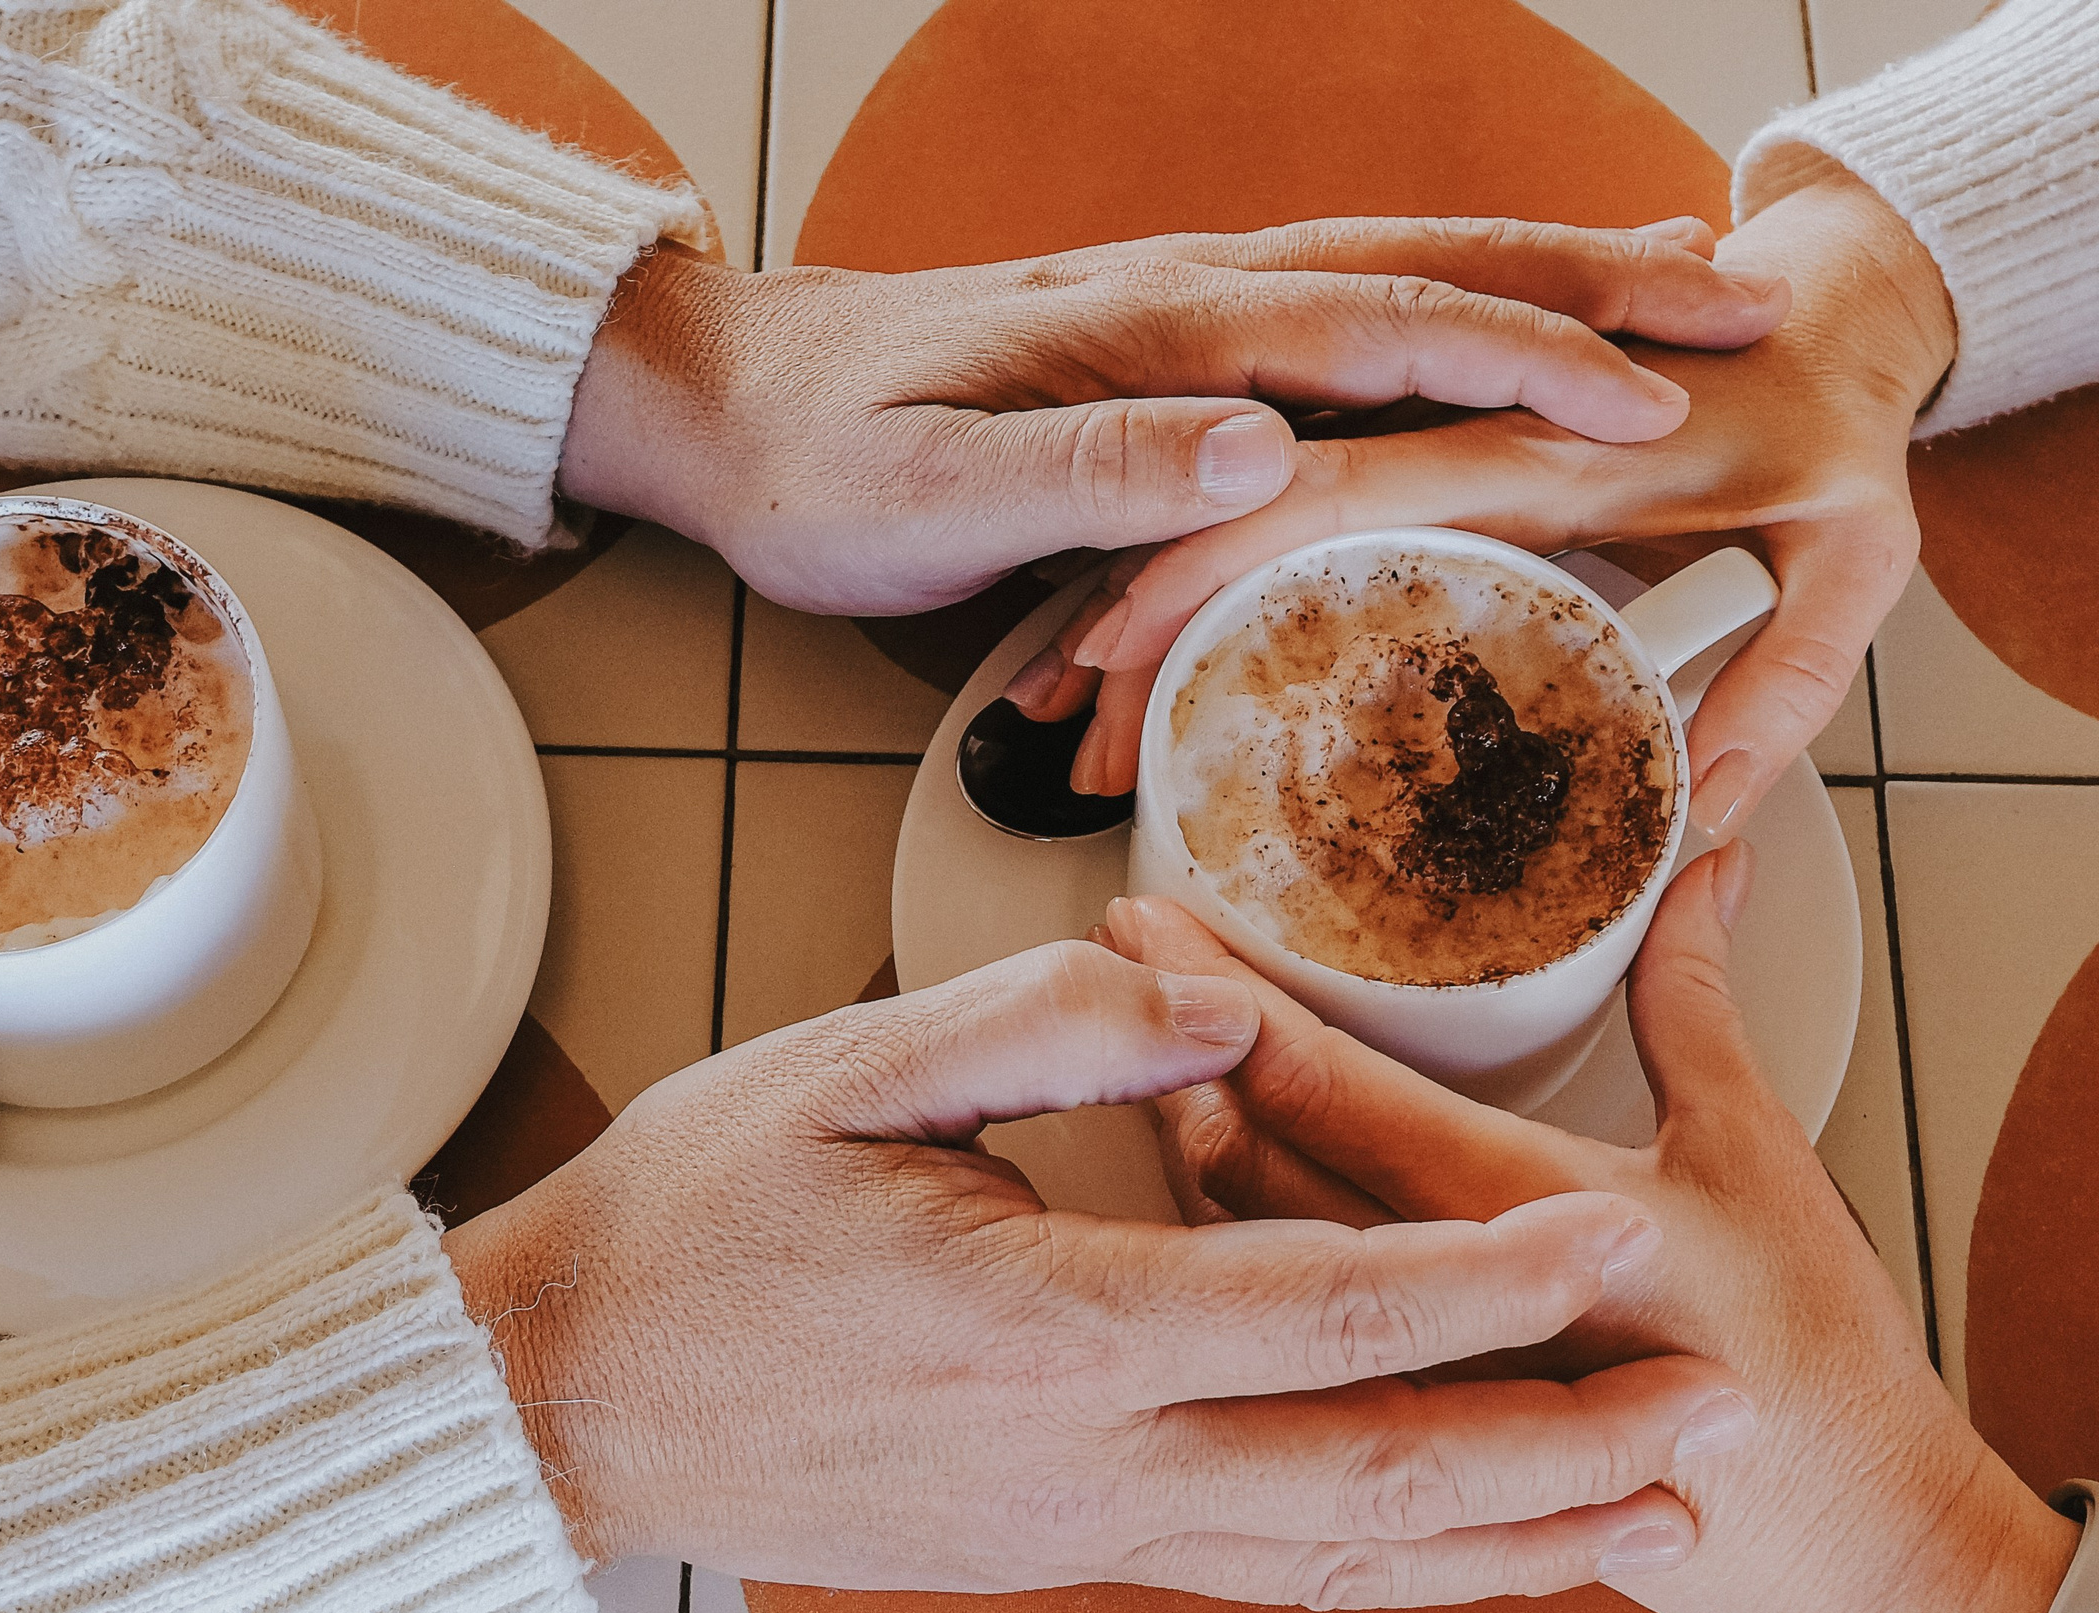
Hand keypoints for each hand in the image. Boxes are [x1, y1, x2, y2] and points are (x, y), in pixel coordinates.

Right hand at [442, 939, 1759, 1601]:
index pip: (1321, 1306)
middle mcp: (1084, 1457)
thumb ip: (1051, 1022)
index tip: (1612, 1228)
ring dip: (1506, 1533)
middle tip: (1716, 1416)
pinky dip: (1385, 1566)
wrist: (576, 1397)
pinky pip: (1258, 1569)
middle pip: (1375, 1471)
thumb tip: (1217, 995)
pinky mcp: (1051, 1547)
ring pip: (1336, 1551)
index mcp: (1043, 1326)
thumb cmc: (694, 1223)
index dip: (1484, 1270)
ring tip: (1644, 1512)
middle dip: (1561, 1443)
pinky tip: (1452, 1550)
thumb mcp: (847, 1074)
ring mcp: (1072, 1527)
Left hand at [558, 219, 1788, 616]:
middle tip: (1739, 309)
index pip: (1371, 327)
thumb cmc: (812, 467)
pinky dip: (1442, 307)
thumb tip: (1262, 450)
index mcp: (1149, 333)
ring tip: (1667, 293)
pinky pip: (1333, 311)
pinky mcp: (1156, 341)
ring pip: (1389, 270)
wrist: (725, 402)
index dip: (1518, 361)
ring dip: (1534, 278)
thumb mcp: (926, 496)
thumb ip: (1090, 470)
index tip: (1647, 400)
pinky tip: (1485, 332)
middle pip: (1418, 265)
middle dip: (1587, 284)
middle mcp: (1183, 297)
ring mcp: (1174, 308)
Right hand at [1045, 168, 1953, 814]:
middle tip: (1080, 726)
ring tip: (1095, 722)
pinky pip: (1286, 526)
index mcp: (1535, 449)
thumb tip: (1688, 812)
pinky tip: (1153, 665)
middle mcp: (1457, 436)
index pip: (1335, 484)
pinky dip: (1206, 591)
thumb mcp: (1850, 561)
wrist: (1832, 304)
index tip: (1128, 634)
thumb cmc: (1832, 411)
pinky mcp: (1422, 470)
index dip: (1213, 556)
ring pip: (1247, 522)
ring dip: (1156, 611)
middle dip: (1144, 615)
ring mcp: (1428, 448)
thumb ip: (1780, 688)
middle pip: (1249, 512)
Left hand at [1097, 858, 2077, 1612]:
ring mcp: (1396, 1379)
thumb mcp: (1757, 1156)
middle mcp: (1419, 1308)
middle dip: (1162, 1049)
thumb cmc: (1815, 1362)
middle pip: (1237, 1162)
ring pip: (1233, 1252)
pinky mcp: (1397, 1433)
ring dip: (1180, 1144)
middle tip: (1114, 954)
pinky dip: (1223, 1248)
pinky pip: (1265, 1332)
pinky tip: (1205, 1195)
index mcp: (1499, 1220)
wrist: (1852, 1557)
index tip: (1148, 913)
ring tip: (1140, 1051)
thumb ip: (1694, 1003)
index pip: (1309, 1083)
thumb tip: (1702, 871)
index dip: (1212, 989)